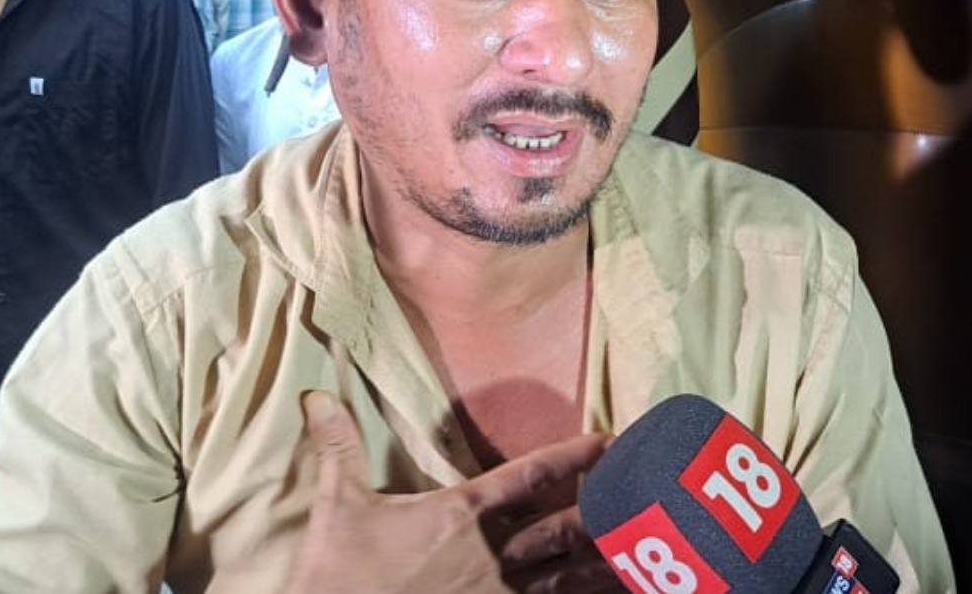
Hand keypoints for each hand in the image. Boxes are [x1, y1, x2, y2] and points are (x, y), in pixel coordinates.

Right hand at [284, 391, 624, 593]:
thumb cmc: (340, 575)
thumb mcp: (336, 506)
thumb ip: (337, 447)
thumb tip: (316, 396)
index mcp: (460, 513)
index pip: (529, 476)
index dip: (574, 457)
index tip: (612, 441)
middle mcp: (489, 554)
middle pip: (564, 527)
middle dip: (609, 511)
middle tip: (653, 494)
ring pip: (566, 579)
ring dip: (608, 565)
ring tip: (655, 556)